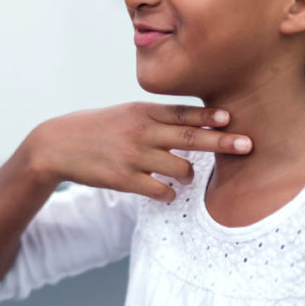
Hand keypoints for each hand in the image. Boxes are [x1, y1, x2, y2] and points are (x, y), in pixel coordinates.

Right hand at [27, 102, 251, 202]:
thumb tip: (193, 122)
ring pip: (180, 168)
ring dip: (190, 175)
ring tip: (187, 175)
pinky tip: (168, 193)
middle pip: (190, 137)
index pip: (182, 112)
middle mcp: (141, 131)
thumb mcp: (125, 113)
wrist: (57, 145)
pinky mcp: (124, 179)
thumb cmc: (97, 128)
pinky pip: (160, 191)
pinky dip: (170, 194)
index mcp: (142, 111)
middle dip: (222, 142)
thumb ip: (155, 117)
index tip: (231, 118)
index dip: (209, 116)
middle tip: (247, 145)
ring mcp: (133, 156)